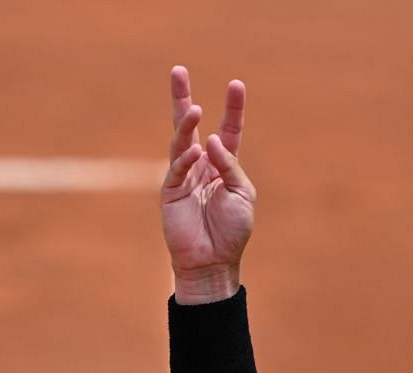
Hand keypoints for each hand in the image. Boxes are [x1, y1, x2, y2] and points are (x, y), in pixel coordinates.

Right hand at [161, 66, 255, 302]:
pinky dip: (186, 159)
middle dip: (182, 97)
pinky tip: (195, 152)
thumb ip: (229, 165)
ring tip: (194, 108)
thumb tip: (212, 139)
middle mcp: (202, 165)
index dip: (232, 108)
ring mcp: (183, 176)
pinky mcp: (170, 191)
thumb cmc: (233, 231)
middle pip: (190, 125)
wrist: (214, 262)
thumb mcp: (242, 195)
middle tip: (178, 70)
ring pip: (180, 141)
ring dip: (186, 124)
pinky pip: (177, 168)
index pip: (229, 130)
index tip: (236, 84)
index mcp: (223, 165)